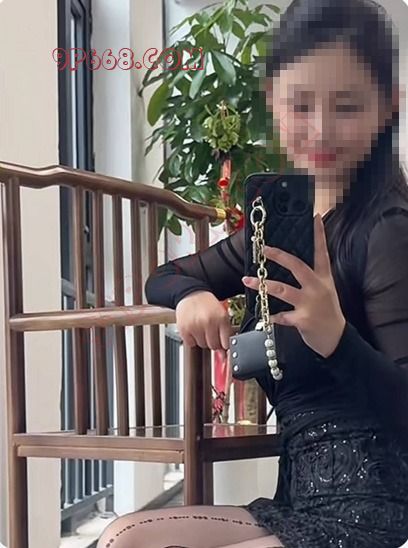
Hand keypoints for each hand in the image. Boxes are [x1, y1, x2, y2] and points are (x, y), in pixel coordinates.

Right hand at [175, 290, 231, 351]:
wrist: (191, 293)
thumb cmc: (207, 304)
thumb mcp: (221, 314)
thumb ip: (225, 333)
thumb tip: (224, 355)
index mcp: (221, 318)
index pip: (226, 343)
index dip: (224, 344)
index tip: (222, 343)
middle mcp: (209, 322)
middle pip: (214, 346)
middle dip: (213, 340)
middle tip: (210, 330)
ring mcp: (196, 326)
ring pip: (202, 345)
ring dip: (202, 339)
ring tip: (201, 327)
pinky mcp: (184, 329)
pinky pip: (191, 344)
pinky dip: (192, 339)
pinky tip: (193, 328)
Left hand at [242, 214, 345, 357]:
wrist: (337, 338)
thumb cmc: (327, 312)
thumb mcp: (325, 290)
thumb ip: (312, 277)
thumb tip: (294, 262)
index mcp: (324, 278)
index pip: (322, 252)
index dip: (319, 234)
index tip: (315, 218)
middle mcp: (317, 288)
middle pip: (297, 266)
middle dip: (279, 256)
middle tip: (264, 249)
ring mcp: (310, 304)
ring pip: (282, 289)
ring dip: (263, 284)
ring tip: (247, 280)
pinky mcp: (303, 320)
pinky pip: (281, 315)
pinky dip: (271, 315)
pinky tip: (264, 315)